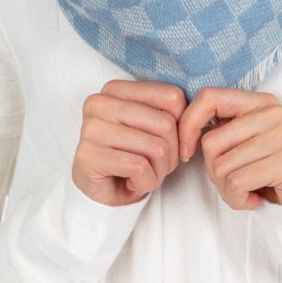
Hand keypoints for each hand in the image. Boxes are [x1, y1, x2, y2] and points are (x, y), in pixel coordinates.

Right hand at [72, 80, 187, 206]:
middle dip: (171, 154)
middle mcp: (99, 103)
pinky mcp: (88, 155)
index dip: (181, 127)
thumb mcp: (155, 129)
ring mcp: (90, 128)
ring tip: (144, 175)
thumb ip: (171, 114)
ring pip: (156, 148)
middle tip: (156, 165)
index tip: (167, 143)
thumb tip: (193, 117)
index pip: (172, 97)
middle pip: (165, 124)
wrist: (104, 193)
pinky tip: (133, 183)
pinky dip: (146, 182)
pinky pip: (139, 167)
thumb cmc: (133, 156)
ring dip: (159, 171)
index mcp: (115, 89)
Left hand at [177, 87, 281, 210]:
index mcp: (258, 101)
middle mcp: (273, 112)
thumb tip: (180, 133)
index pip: (208, 97)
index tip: (187, 152)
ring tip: (244, 190)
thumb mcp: (241, 139)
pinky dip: (237, 198)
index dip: (188, 124)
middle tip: (232, 181)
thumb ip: (219, 129)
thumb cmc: (264, 166)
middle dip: (213, 171)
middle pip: (211, 141)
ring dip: (226, 188)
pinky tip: (252, 199)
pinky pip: (237, 182)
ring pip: (223, 166)